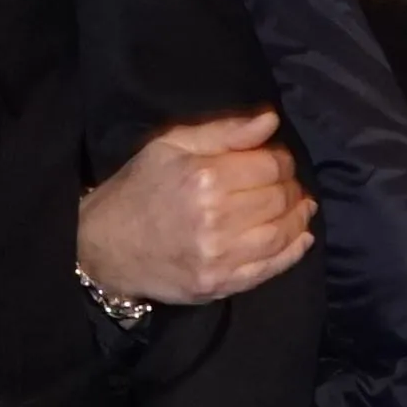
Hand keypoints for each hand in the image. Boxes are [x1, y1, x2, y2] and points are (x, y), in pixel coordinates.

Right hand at [75, 113, 314, 309]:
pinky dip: (292, 253)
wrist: (104, 245)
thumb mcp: (170, 145)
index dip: (281, 160)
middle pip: (278, 199)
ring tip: (300, 208)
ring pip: (280, 234)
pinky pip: (269, 269)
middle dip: (290, 188)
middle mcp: (215, 218)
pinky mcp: (218, 284)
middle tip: (287, 184)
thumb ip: (223, 131)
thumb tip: (271, 121)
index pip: (269, 166)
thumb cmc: (138, 188)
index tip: (276, 160)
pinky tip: (301, 238)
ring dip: (297, 218)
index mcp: (204, 177)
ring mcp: (218, 257)